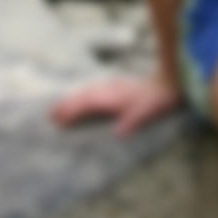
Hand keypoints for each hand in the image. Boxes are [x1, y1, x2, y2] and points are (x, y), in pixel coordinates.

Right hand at [49, 70, 182, 137]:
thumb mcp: (146, 113)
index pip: (87, 103)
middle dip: (66, 105)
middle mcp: (109, 90)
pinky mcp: (116, 86)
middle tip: (49, 116)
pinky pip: (93, 90)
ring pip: (87, 92)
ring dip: (72, 99)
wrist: (168, 83)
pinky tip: (80, 99)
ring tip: (58, 109)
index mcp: (113, 98)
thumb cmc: (156, 101)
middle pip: (83, 97)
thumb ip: (131, 122)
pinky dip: (82, 95)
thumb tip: (118, 134)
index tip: (59, 119)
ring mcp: (112, 87)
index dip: (72, 110)